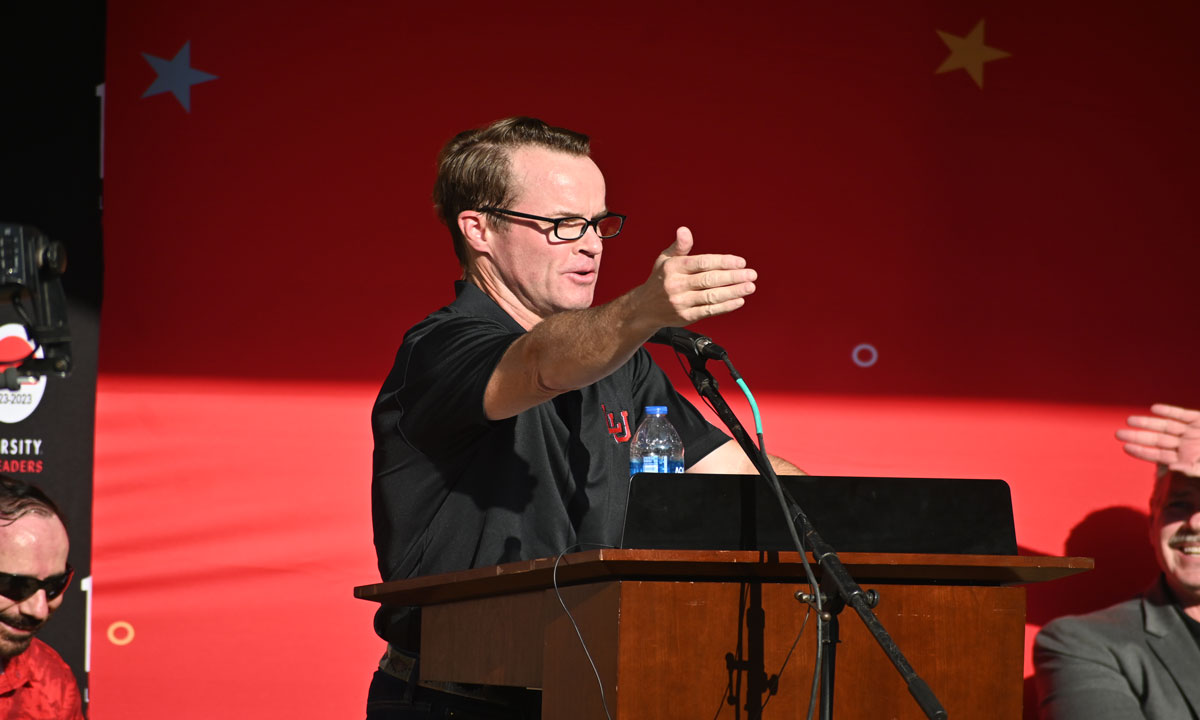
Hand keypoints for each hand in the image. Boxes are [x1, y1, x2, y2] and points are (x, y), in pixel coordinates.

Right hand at [641, 227, 757, 326]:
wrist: (644, 308)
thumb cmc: (659, 280)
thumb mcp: (665, 259)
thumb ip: (679, 246)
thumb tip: (684, 230)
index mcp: (673, 267)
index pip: (702, 263)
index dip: (723, 262)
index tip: (740, 262)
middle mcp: (676, 285)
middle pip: (709, 280)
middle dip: (733, 277)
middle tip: (751, 274)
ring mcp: (681, 302)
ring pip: (711, 296)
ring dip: (733, 292)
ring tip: (749, 287)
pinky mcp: (685, 317)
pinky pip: (709, 311)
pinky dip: (725, 307)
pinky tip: (738, 300)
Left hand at [1115, 403, 1199, 475]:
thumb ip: (1190, 470)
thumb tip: (1171, 467)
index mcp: (1184, 459)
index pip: (1158, 455)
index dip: (1141, 452)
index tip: (1125, 447)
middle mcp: (1184, 445)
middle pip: (1156, 440)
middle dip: (1137, 437)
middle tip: (1117, 434)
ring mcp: (1191, 432)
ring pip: (1165, 426)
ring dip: (1147, 422)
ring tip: (1129, 420)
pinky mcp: (1198, 420)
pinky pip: (1181, 414)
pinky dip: (1169, 411)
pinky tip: (1154, 409)